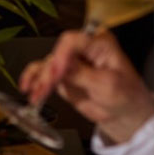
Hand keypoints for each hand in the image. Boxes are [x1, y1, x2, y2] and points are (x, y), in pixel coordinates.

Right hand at [19, 30, 153, 143]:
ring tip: (36, 94)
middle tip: (46, 87)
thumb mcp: (108, 85)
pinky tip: (27, 87)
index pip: (73, 41)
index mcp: (98, 43)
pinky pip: (42, 73)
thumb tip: (62, 67)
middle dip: (49, 72)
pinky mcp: (60, 75)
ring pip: (47, 65)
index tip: (58, 72)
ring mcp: (69, 62)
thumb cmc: (125, 95)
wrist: (124, 113)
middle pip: (57, 53)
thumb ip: (83, 74)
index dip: (62, 55)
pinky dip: (33, 79)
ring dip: (40, 80)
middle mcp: (81, 49)